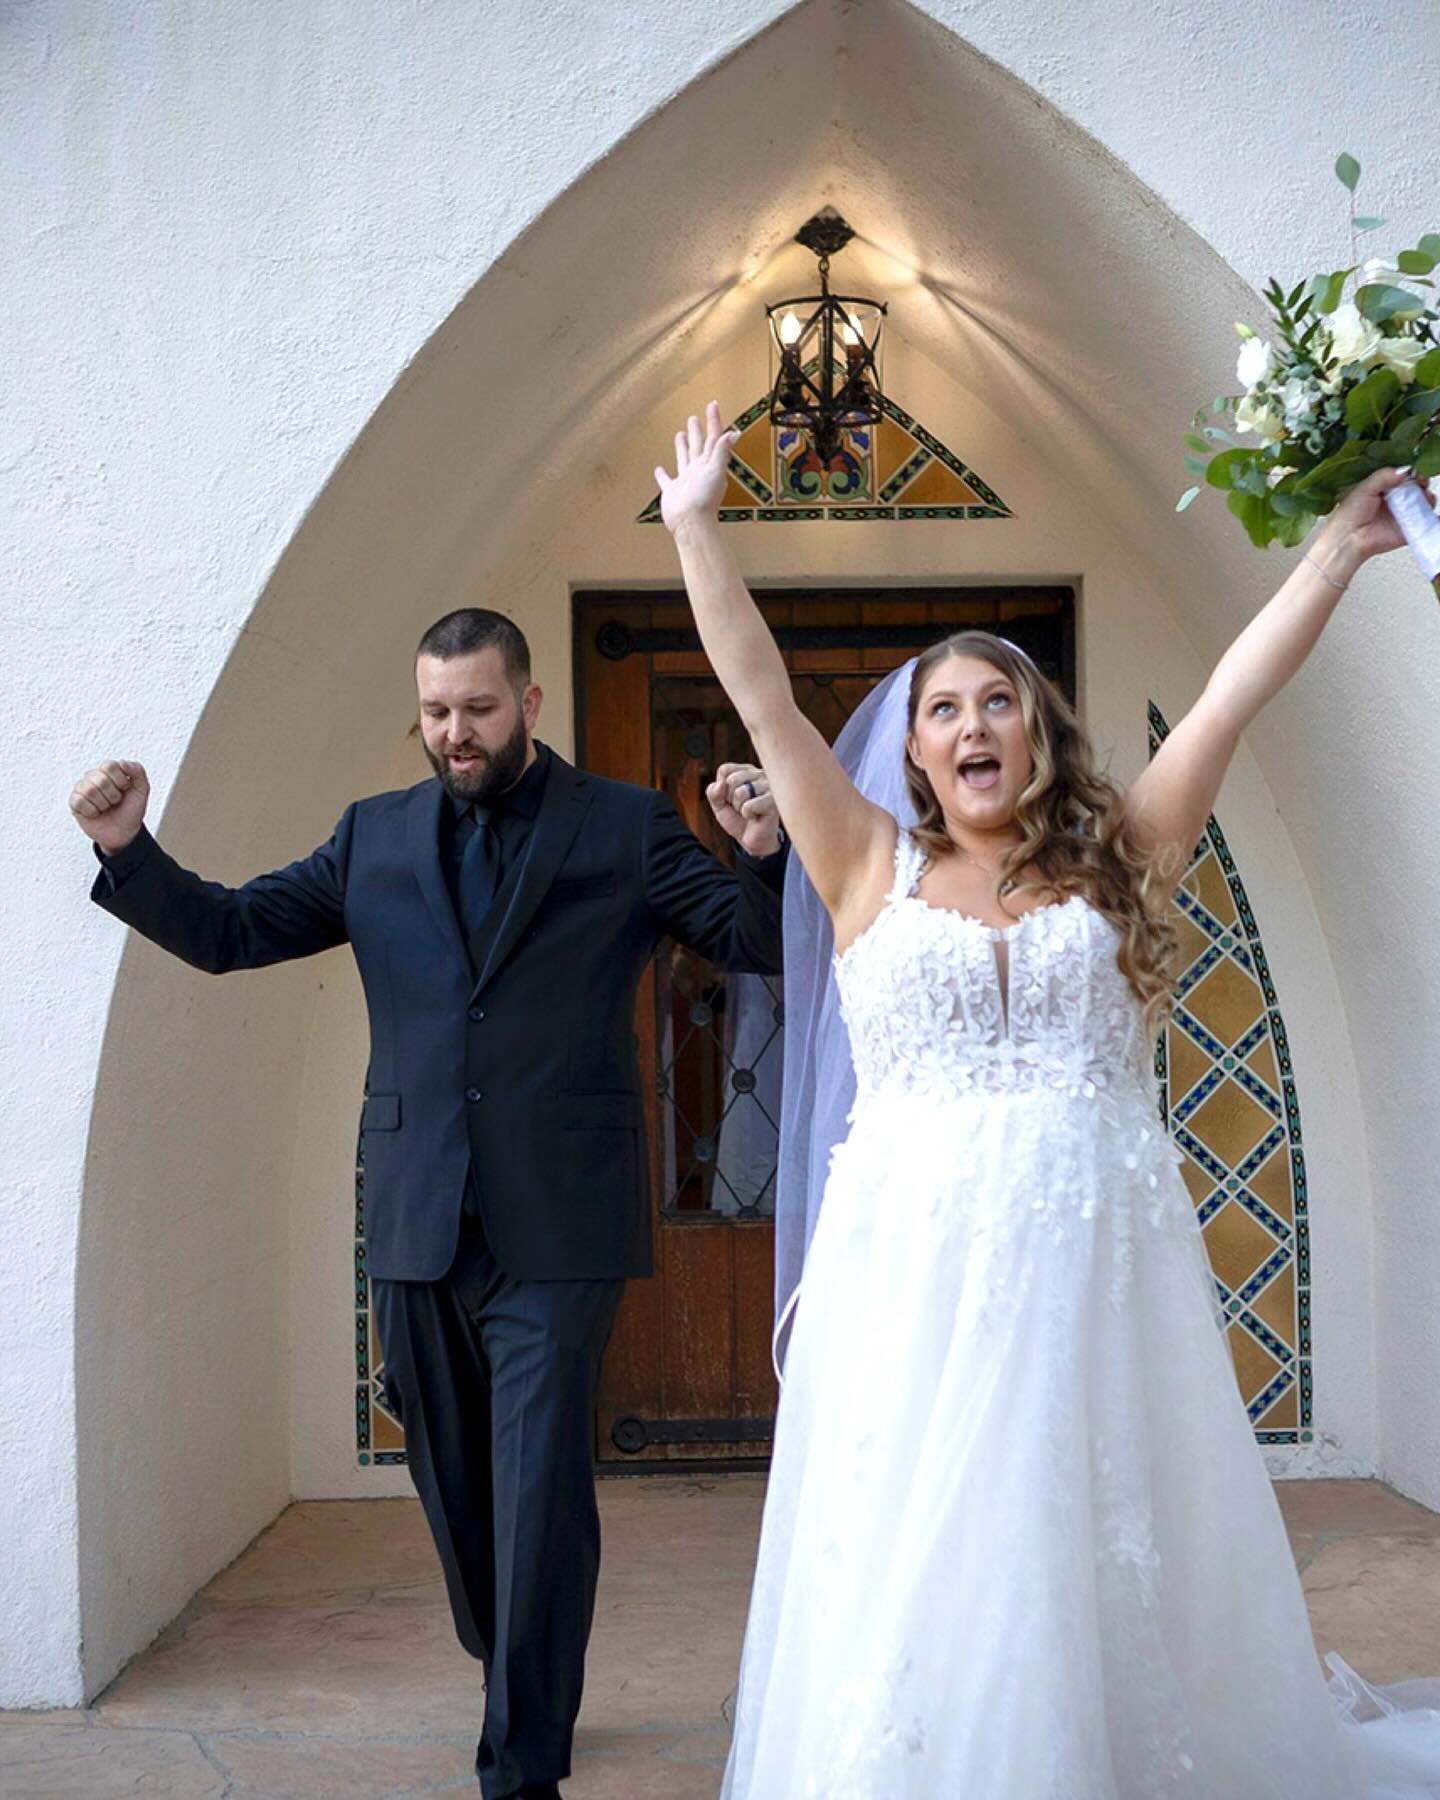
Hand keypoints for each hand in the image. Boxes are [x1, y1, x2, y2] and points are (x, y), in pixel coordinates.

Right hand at [69, 759, 149, 851]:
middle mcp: (93, 776)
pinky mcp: (74, 802)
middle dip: (113, 795)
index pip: (109, 766)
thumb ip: (137, 771)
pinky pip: (79, 801)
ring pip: (89, 790)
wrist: (125, 832)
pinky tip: (95, 813)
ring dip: (103, 804)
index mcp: (108, 771)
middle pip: (100, 779)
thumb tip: (122, 762)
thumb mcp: (142, 789)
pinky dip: (92, 811)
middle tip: (115, 801)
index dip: (120, 781)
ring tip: (106, 807)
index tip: (125, 789)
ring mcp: (82, 789)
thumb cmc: (131, 809)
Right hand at [654, 401, 737, 533]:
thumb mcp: (715, 471)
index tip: (712, 404)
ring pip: (683, 459)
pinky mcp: (672, 492)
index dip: (714, 421)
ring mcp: (685, 481)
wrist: (691, 522)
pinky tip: (659, 469)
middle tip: (694, 418)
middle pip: (698, 446)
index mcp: (709, 464)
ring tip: (679, 435)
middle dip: (697, 431)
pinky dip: (662, 475)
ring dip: (682, 447)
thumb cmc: (704, 499)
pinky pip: (666, 481)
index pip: (713, 438)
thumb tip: (731, 433)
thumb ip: (721, 452)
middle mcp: (698, 470)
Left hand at [706, 762, 781, 857]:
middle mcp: (759, 774)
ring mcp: (768, 785)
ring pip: (740, 793)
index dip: (722, 788)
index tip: (730, 798)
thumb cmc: (737, 819)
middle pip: (732, 779)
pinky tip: (756, 816)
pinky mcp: (774, 800)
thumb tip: (721, 784)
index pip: (725, 770)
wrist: (750, 838)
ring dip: (740, 808)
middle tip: (740, 807)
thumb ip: (713, 792)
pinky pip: (749, 806)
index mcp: (745, 770)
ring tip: (749, 812)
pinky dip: (748, 815)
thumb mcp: (718, 805)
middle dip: (731, 799)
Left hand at [1315, 466, 1436, 573]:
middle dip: (1421, 482)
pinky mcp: (1409, 527)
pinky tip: (1425, 506)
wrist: (1349, 539)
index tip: (1414, 471)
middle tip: (1420, 481)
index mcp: (1384, 488)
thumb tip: (1406, 469)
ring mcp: (1403, 513)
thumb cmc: (1349, 515)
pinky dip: (1429, 512)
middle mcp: (1395, 499)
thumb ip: (1384, 476)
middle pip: (1416, 486)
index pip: (1403, 475)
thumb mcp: (1365, 487)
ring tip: (1422, 494)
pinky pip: (1425, 518)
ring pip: (1423, 500)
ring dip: (1426, 495)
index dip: (1411, 472)